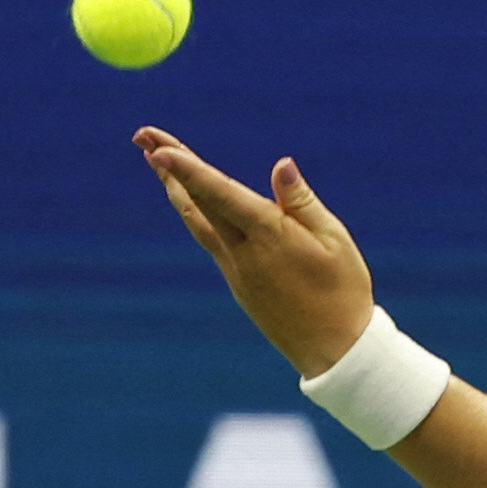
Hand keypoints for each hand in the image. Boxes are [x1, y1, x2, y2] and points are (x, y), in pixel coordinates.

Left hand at [135, 128, 374, 376]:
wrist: (335, 352)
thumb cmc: (344, 293)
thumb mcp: (334, 241)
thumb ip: (301, 202)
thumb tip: (280, 165)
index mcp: (270, 237)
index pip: (221, 195)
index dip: (188, 170)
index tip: (160, 150)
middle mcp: (244, 254)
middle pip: (198, 202)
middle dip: (170, 167)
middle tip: (142, 135)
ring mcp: (236, 271)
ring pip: (198, 222)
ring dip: (175, 188)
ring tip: (155, 160)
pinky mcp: (238, 284)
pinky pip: (210, 239)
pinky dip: (195, 211)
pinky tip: (191, 199)